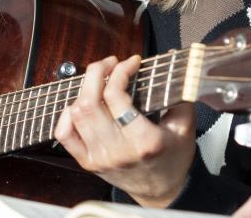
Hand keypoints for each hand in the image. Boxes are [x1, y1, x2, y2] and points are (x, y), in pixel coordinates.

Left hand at [52, 55, 196, 207]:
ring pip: (76, 114)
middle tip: (110, 63)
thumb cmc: (174, 157)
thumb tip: (172, 59)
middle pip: (90, 101)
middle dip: (96, 72)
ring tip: (98, 81)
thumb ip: (180, 93)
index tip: (131, 62)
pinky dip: (67, 115)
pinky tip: (80, 104)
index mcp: (144, 141)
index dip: (120, 71)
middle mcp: (118, 150)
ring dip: (84, 89)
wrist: (162, 191)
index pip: (116, 96)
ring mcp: (99, 158)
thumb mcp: (186, 126)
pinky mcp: (88, 162)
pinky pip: (64, 135)